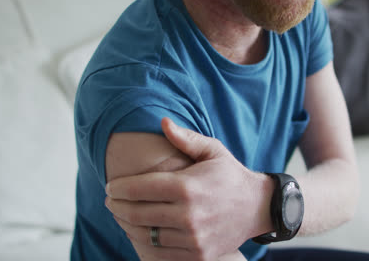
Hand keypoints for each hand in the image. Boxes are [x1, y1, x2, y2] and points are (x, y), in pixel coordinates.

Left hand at [105, 117, 271, 260]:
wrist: (258, 208)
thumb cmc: (231, 176)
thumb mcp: (212, 150)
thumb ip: (185, 138)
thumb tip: (162, 121)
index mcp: (188, 187)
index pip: (140, 188)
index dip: (119, 188)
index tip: (110, 187)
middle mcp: (188, 215)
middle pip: (137, 214)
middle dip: (117, 207)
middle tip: (110, 201)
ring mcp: (193, 238)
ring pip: (145, 235)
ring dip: (127, 225)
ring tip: (121, 215)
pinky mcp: (198, 255)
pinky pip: (160, 253)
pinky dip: (144, 244)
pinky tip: (140, 232)